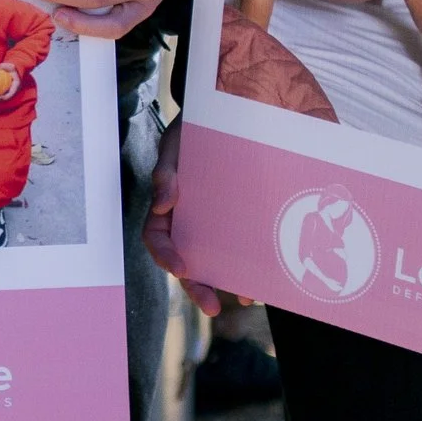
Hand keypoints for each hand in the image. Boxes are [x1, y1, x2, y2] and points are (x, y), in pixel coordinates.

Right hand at [142, 117, 239, 316]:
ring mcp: (212, 225)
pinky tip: (264, 279)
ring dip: (226, 284)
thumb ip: (166, 172)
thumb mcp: (174, 146)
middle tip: (213, 306)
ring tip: (246, 299)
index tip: (181, 269)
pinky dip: (248, 265)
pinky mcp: (236, 223)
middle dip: (197, 287)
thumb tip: (163, 202)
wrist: (227, 114)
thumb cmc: (192, 132)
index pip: (157, 237)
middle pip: (185, 261)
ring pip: (213, 261)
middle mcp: (187, 222)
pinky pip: (240, 248)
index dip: (166, 256)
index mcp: (166, 207)